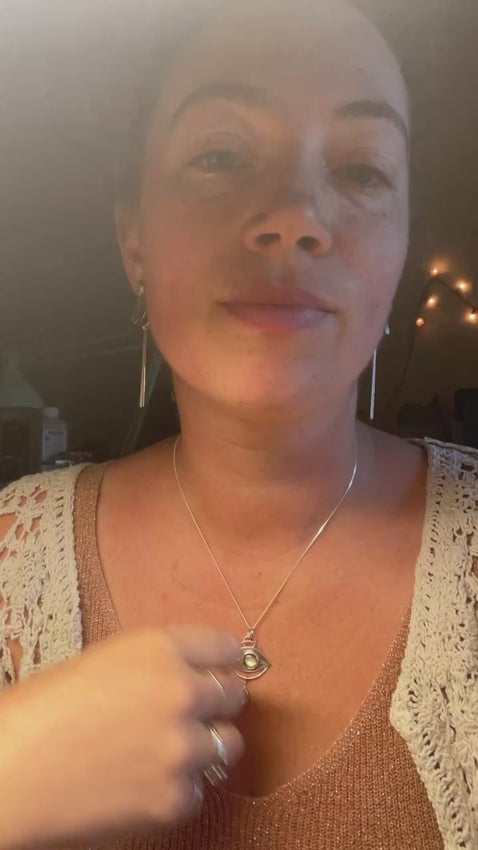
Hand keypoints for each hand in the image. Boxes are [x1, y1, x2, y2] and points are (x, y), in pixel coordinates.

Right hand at [0, 625, 245, 848]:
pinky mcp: (174, 798)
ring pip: (227, 744)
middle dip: (216, 701)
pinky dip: (177, 789)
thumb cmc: (44, 710)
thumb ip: (158, 663)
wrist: (9, 772)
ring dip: (205, 746)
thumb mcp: (106, 661)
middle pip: (233, 693)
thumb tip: (197, 672)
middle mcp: (181, 693)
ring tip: (165, 751)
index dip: (224, 659)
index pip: (226, 646)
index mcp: (160, 649)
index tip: (224, 667)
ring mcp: (182, 749)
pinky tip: (141, 783)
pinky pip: (197, 790)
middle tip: (190, 712)